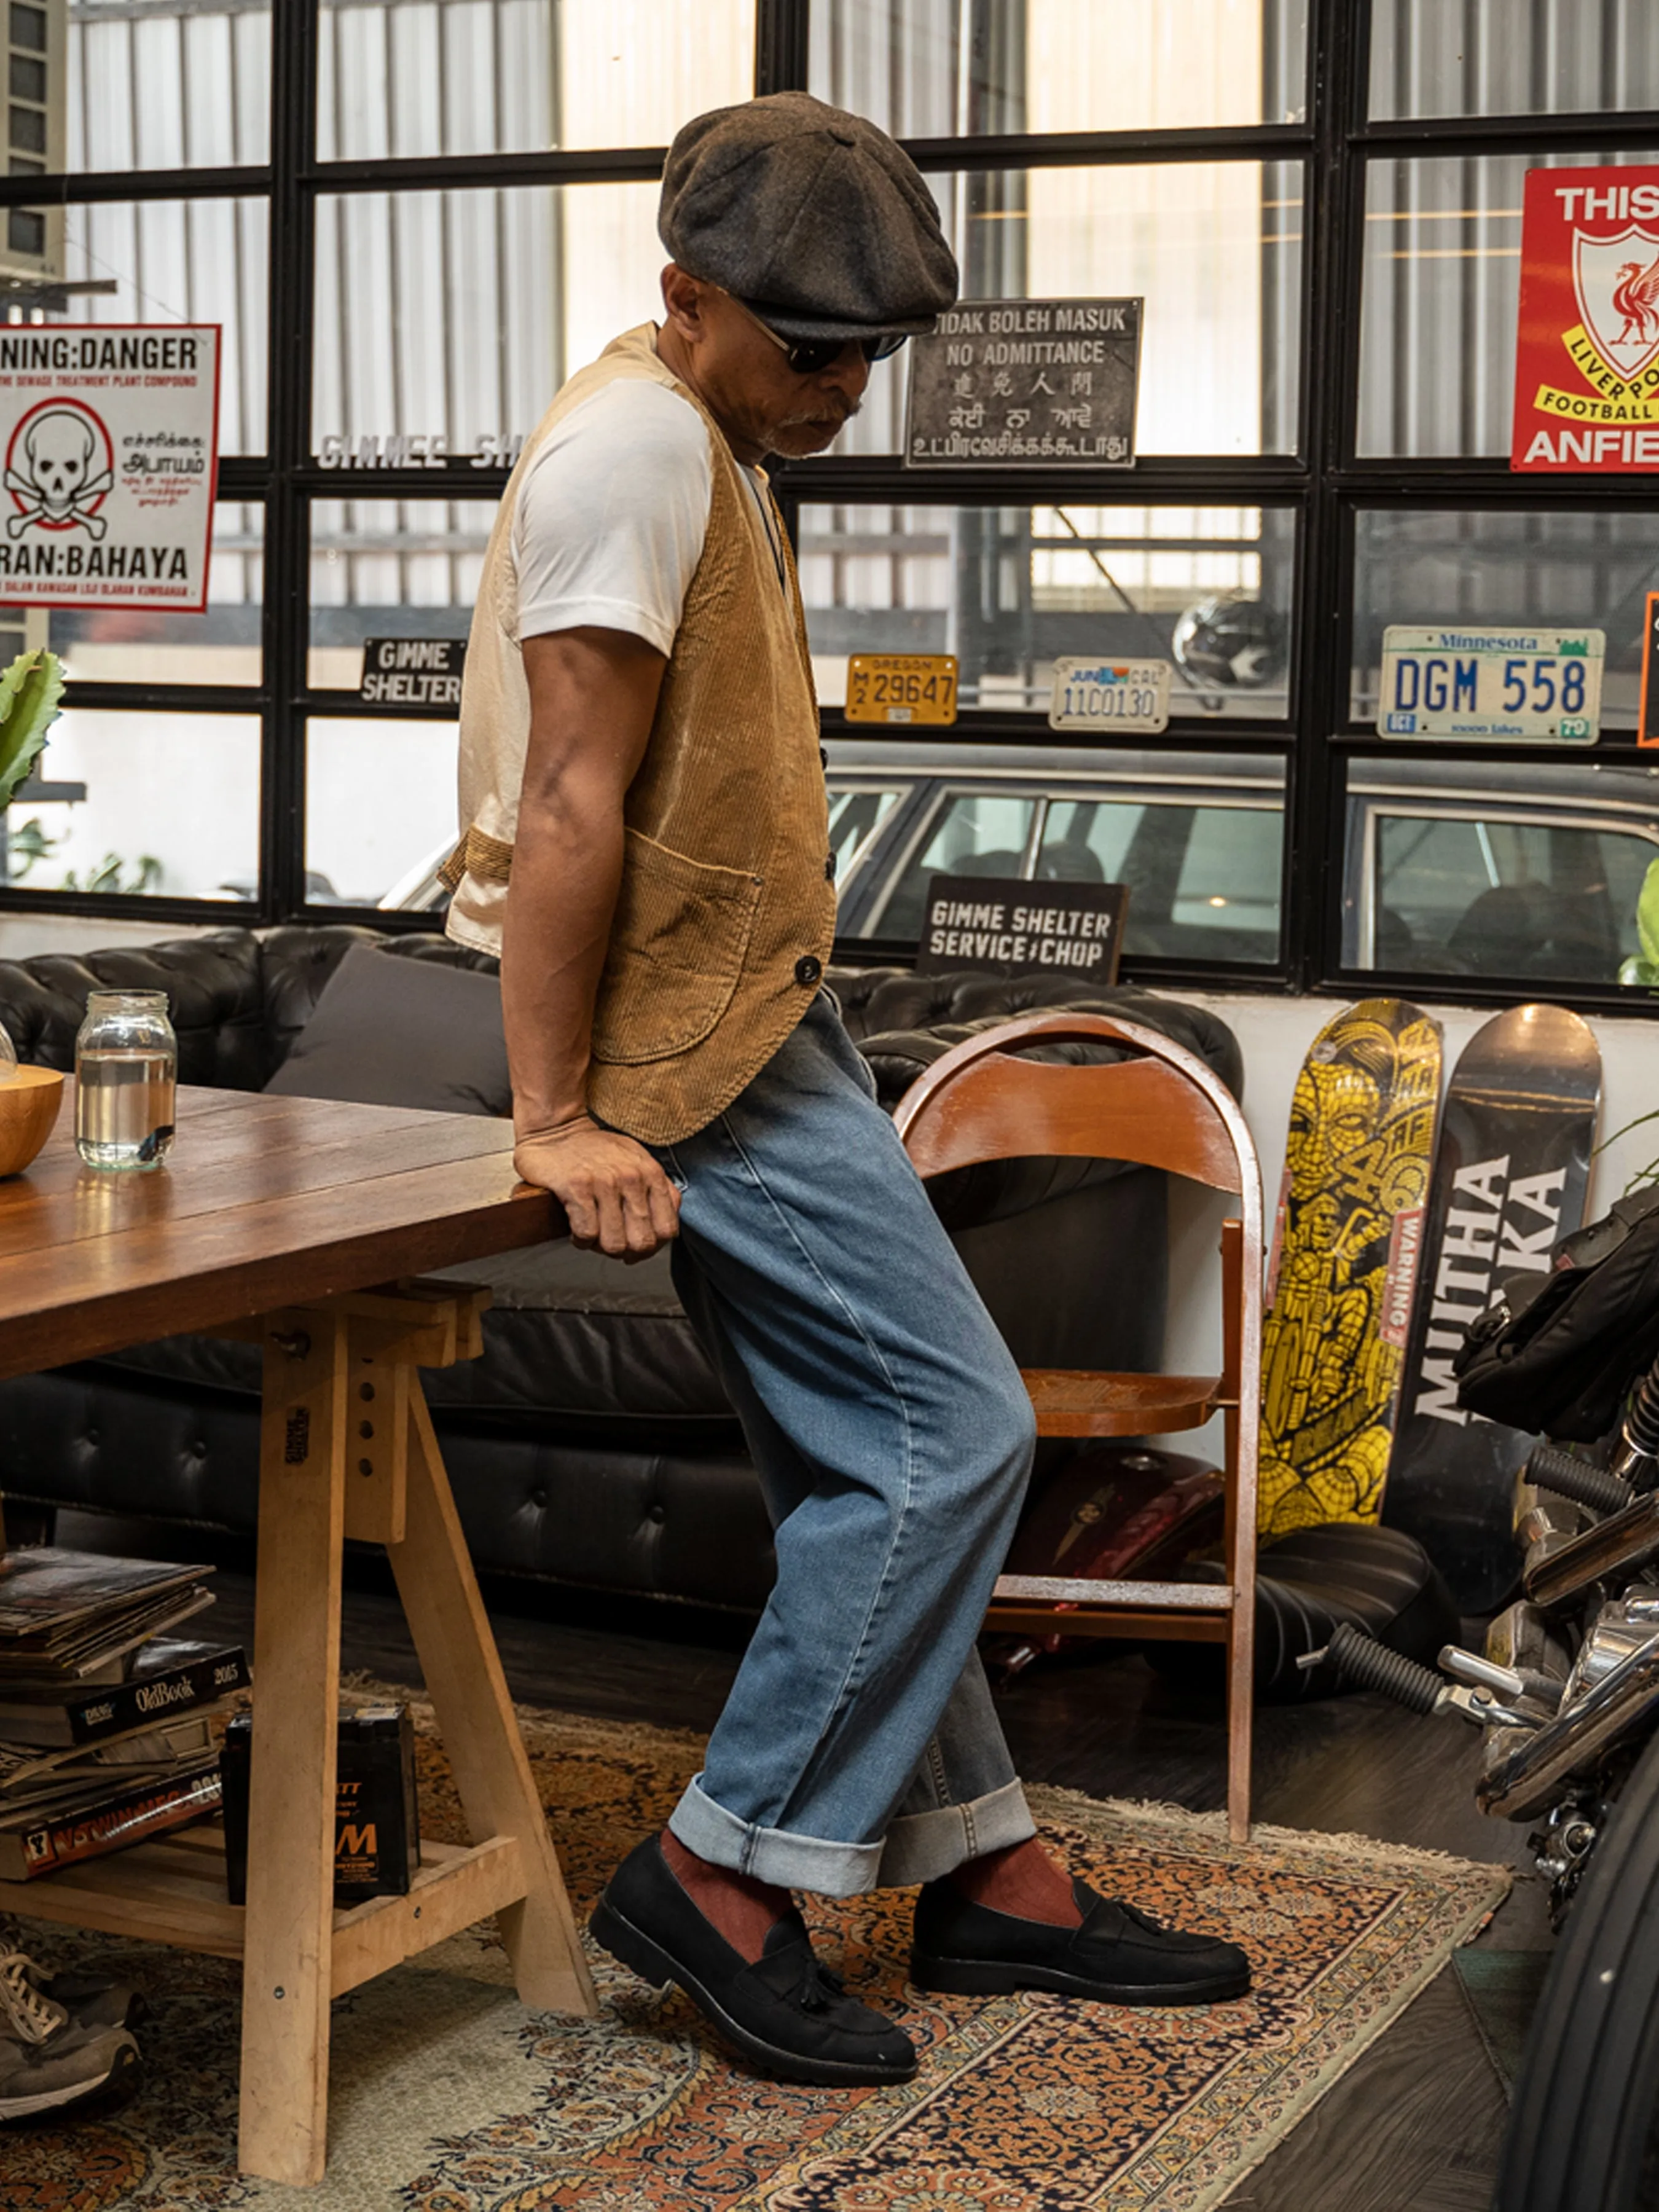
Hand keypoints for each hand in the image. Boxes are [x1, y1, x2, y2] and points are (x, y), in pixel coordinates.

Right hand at [514, 1114, 680, 1259]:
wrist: (556, 1130)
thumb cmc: (595, 1151)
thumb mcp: (637, 1161)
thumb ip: (657, 1190)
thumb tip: (666, 1228)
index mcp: (651, 1173)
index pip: (667, 1229)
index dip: (652, 1246)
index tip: (636, 1245)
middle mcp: (632, 1177)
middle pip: (642, 1242)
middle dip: (627, 1252)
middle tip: (612, 1242)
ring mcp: (605, 1182)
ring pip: (615, 1244)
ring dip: (600, 1247)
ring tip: (593, 1233)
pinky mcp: (577, 1188)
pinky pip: (587, 1234)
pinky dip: (581, 1239)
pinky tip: (577, 1228)